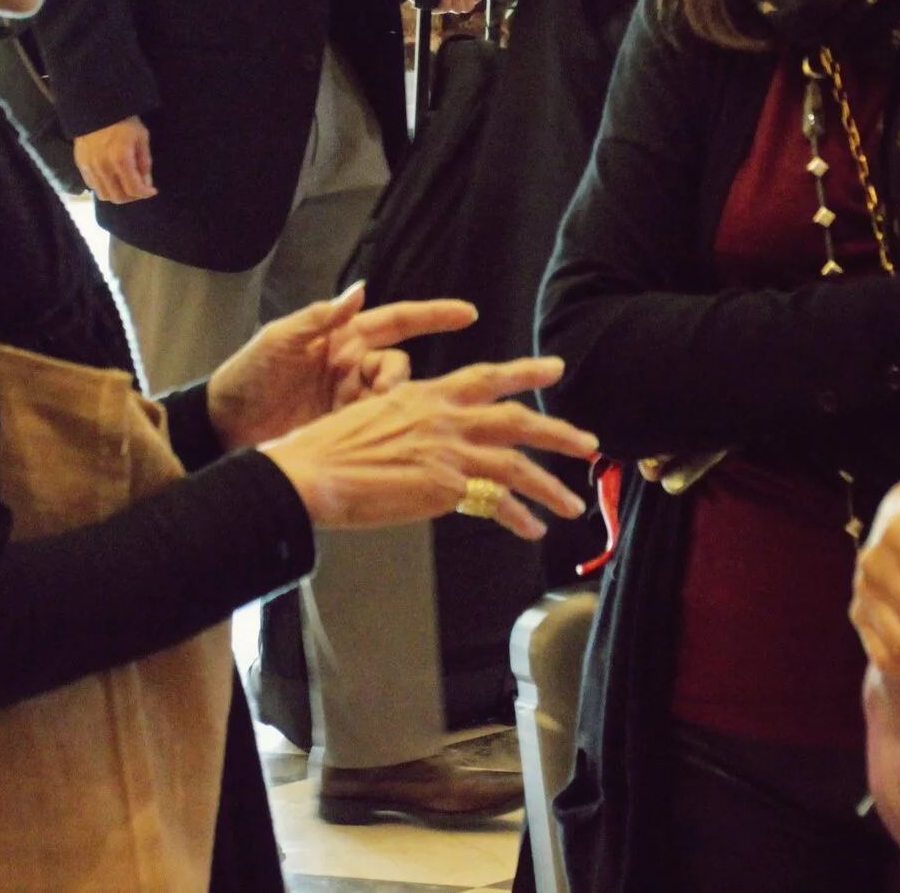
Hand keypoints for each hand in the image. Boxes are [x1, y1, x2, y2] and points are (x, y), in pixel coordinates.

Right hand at [74, 116, 154, 202]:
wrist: (97, 107)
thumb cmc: (124, 121)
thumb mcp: (142, 138)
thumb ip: (145, 163)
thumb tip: (146, 184)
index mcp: (121, 160)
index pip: (134, 189)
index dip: (145, 193)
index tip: (151, 191)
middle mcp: (104, 168)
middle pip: (118, 197)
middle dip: (132, 196)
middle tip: (139, 188)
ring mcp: (90, 167)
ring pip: (104, 195)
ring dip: (117, 194)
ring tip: (125, 184)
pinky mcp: (80, 164)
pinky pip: (92, 185)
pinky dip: (104, 186)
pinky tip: (111, 177)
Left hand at [207, 282, 473, 449]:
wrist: (220, 428)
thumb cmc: (245, 376)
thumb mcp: (277, 341)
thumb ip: (318, 318)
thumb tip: (359, 290)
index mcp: (341, 339)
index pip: (397, 322)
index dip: (433, 316)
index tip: (467, 313)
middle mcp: (352, 368)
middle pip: (398, 366)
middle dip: (401, 378)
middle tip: (383, 396)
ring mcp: (350, 401)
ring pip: (392, 400)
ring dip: (391, 408)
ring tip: (374, 422)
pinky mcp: (346, 431)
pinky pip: (377, 428)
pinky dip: (384, 432)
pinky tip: (381, 440)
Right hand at [259, 354, 598, 538]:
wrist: (310, 472)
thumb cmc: (324, 450)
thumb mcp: (370, 418)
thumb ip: (406, 424)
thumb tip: (419, 440)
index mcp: (424, 396)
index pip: (485, 378)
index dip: (523, 374)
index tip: (553, 370)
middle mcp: (443, 417)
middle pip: (516, 419)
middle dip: (558, 431)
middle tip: (589, 442)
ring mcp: (447, 450)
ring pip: (517, 463)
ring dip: (551, 484)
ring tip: (574, 502)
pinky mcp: (445, 486)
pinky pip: (496, 503)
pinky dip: (519, 517)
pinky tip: (533, 529)